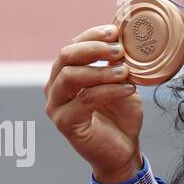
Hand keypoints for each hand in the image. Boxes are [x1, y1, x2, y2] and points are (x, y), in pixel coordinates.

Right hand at [45, 22, 143, 181]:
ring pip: (70, 77)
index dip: (93, 36)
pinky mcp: (65, 123)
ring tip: (125, 71)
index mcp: (65, 73)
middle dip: (93, 49)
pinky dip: (108, 91)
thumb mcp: (122, 83)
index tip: (116, 32)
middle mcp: (55, 87)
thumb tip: (126, 38)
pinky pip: (85, 99)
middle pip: (65, 57)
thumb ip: (118, 64)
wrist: (123, 151)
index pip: (73, 46)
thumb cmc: (121, 117)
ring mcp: (56, 105)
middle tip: (119, 50)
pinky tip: (128, 89)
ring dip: (100, 71)